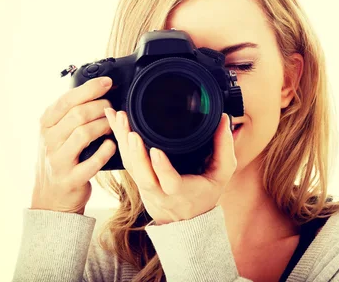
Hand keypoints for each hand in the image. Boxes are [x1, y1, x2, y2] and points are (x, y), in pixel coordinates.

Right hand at [31, 76, 116, 214]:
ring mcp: (58, 161)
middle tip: (113, 107)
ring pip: (83, 134)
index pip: (66, 100)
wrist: (51, 197)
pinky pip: (92, 162)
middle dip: (100, 107)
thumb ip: (70, 113)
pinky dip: (105, 151)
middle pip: (77, 115)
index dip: (89, 88)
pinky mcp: (70, 179)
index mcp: (46, 124)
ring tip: (113, 126)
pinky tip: (111, 145)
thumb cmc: (60, 158)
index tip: (108, 82)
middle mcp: (49, 141)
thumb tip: (98, 89)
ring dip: (104, 126)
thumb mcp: (57, 132)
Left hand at [104, 108, 236, 224]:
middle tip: (131, 130)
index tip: (156, 151)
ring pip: (130, 166)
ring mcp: (145, 186)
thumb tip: (223, 121)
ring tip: (120, 118)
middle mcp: (158, 192)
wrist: (185, 220)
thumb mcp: (222, 174)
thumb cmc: (205, 193)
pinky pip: (125, 160)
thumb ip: (225, 148)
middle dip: (135, 152)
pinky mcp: (136, 178)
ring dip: (123, 142)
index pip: (169, 182)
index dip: (162, 168)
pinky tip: (113, 120)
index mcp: (180, 192)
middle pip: (142, 175)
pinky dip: (118, 139)